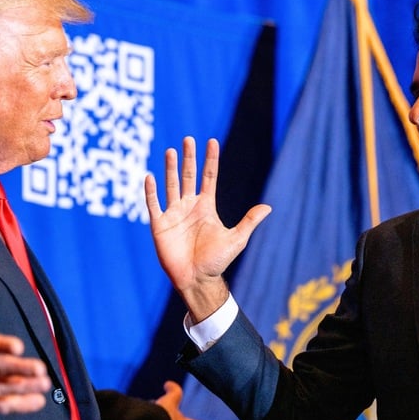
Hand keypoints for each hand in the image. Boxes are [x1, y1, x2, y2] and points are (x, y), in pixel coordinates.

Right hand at [144, 137, 270, 321]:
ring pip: (171, 186)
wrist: (197, 280)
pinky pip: (154, 204)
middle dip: (189, 158)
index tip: (211, 141)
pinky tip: (150, 177)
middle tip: (188, 139)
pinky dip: (151, 191)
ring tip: (171, 151)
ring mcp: (174, 215)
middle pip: (188, 176)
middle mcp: (189, 207)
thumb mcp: (236, 239)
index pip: (208, 178)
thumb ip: (249, 221)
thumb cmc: (217, 261)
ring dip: (170, 169)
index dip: (210, 160)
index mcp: (206, 207)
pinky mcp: (160, 225)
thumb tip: (269, 207)